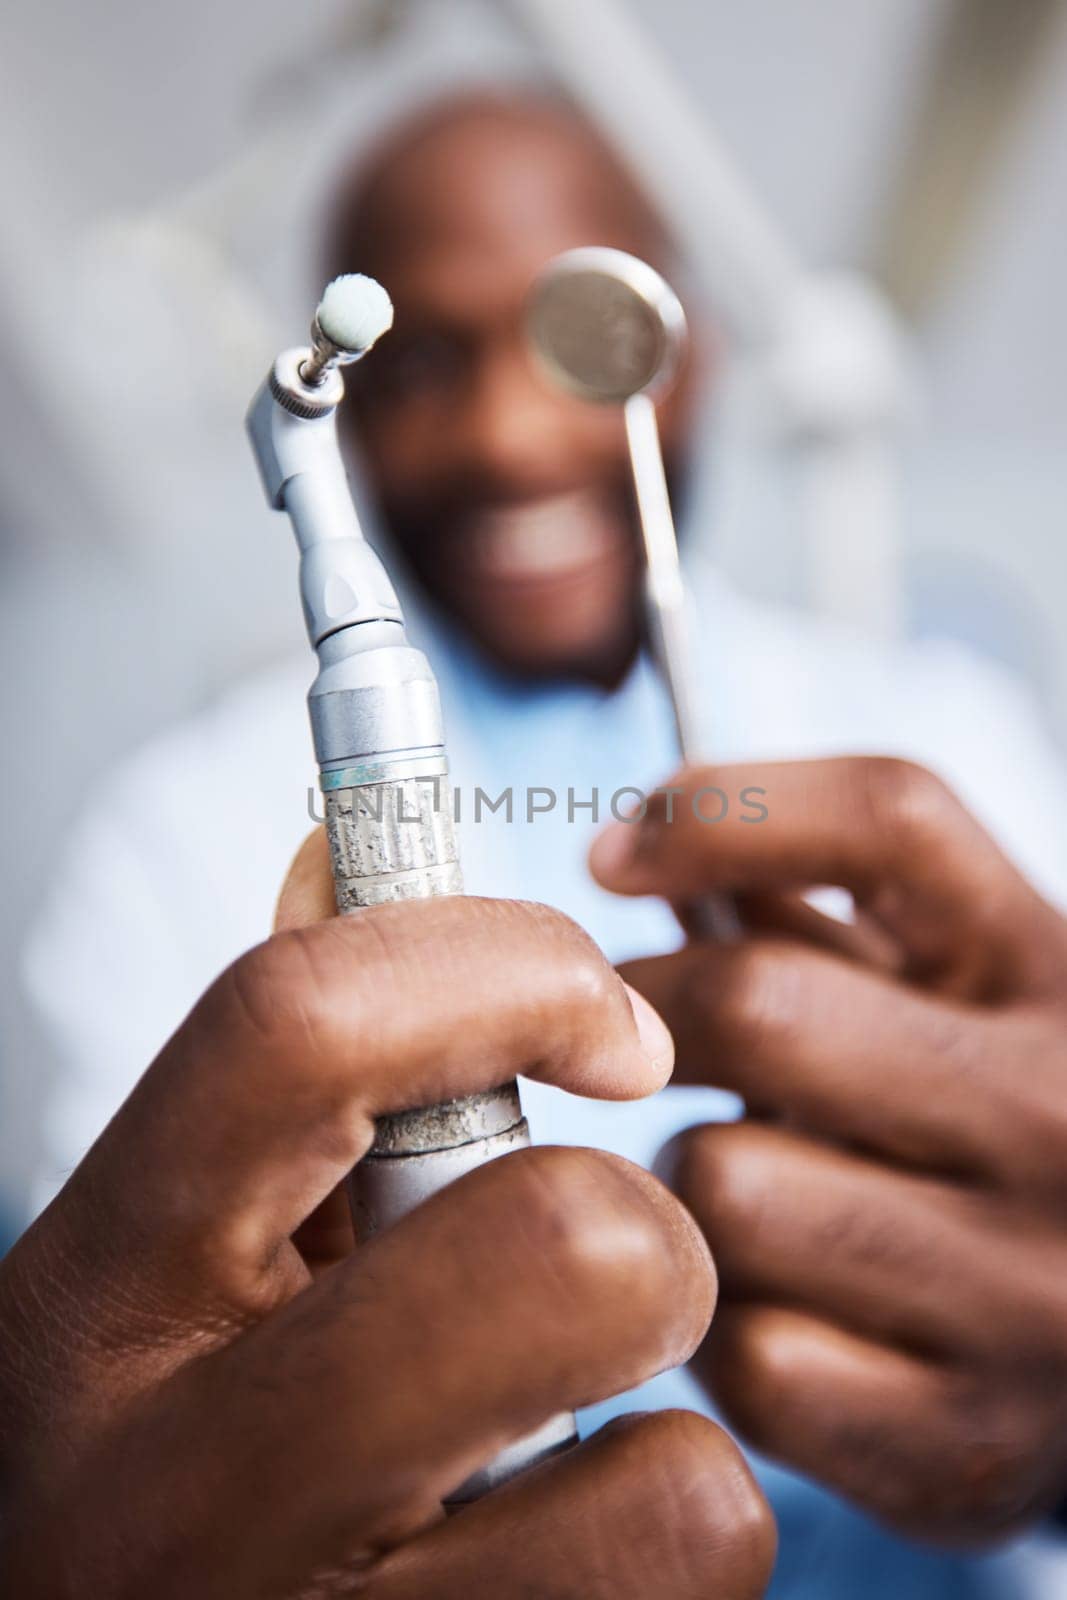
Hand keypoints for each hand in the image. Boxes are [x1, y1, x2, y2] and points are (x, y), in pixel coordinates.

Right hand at [1, 830, 773, 1598]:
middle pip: (554, 1248)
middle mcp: (182, 1493)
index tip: (612, 1025)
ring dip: (663, 1431)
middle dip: (634, 1229)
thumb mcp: (177, 1262)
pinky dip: (669, 1551)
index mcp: (101, 1297)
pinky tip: (556, 1556)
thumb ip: (280, 1088)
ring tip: (556, 1453)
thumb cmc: (178, 1446)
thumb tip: (347, 856)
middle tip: (604, 1270)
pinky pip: (689, 1589)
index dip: (507, 966)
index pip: (302, 1026)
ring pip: (675, 1480)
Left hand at [591, 757, 1066, 1542]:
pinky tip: (776, 1308)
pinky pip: (745, 1353)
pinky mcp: (962, 1441)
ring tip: (745, 1189)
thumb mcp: (958, 995)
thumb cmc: (997, 1133)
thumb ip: (822, 909)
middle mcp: (1060, 1114)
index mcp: (1054, 972)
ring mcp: (1021, 1289)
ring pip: (723, 1185)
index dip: (720, 811)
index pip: (889, 819)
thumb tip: (646, 849)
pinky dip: (723, 1327)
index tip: (612, 856)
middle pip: (760, 1007)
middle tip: (627, 1042)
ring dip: (692, 1182)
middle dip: (650, 1015)